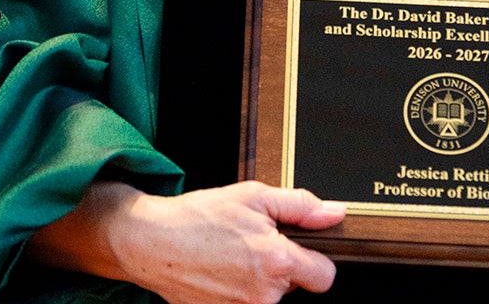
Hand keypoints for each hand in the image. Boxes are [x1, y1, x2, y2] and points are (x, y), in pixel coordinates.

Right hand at [28, 179, 345, 303]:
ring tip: (233, 257)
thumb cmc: (201, 216)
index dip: (316, 260)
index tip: (301, 250)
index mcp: (277, 262)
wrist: (153, 242)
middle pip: (293, 287)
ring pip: (269, 299)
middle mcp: (264, 297)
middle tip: (251, 243)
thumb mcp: (254, 196)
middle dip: (280, 266)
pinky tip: (221, 274)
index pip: (325, 277)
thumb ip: (301, 206)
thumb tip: (335, 214)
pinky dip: (238, 293)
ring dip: (258, 281)